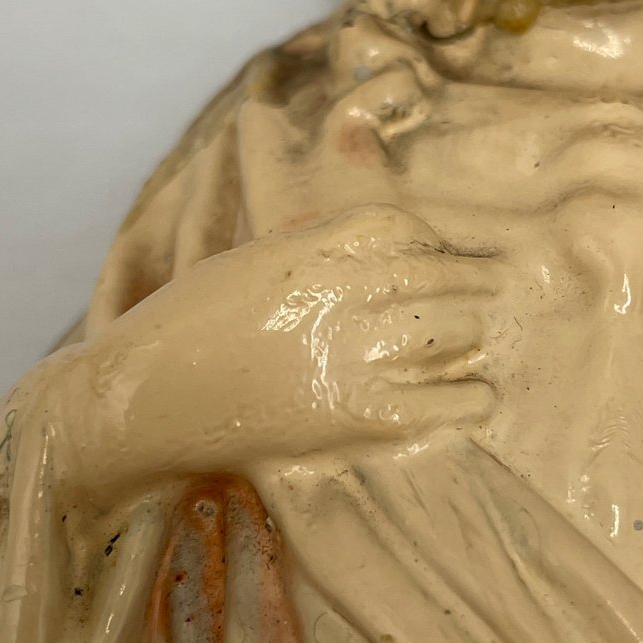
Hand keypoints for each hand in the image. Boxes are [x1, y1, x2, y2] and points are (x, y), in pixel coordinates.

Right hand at [43, 204, 498, 499]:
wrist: (143, 398)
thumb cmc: (182, 329)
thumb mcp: (245, 265)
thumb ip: (307, 253)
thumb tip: (362, 251)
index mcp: (307, 251)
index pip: (399, 226)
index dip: (431, 238)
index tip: (443, 252)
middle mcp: (338, 294)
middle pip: (435, 272)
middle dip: (474, 279)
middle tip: (498, 287)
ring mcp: (350, 355)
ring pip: (447, 330)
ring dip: (472, 331)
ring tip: (482, 337)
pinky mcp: (354, 416)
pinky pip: (440, 402)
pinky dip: (468, 398)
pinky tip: (477, 397)